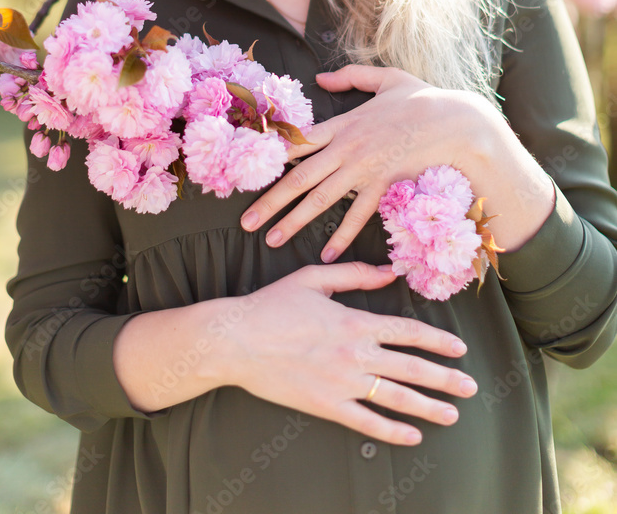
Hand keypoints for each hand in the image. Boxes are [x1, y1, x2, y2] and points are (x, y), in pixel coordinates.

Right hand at [226, 261, 477, 445]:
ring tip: (452, 414)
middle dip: (446, 378)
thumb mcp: (314, 278)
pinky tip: (411, 437)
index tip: (460, 348)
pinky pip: (366, 422)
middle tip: (471, 387)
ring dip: (429, 407)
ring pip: (397, 397)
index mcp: (355, 321)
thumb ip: (355, 274)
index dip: (438, 340)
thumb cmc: (272, 305)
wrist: (237, 339)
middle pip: (412, 367)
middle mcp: (356, 354)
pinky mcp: (326, 406)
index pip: (408, 331)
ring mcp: (343, 383)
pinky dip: (392, 431)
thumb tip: (389, 272)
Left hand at [241, 63, 479, 261]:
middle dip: (270, 200)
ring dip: (294, 221)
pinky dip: (342, 235)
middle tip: (246, 221)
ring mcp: (363, 168)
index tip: (247, 172)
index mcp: (343, 123)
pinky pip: (358, 214)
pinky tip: (326, 253)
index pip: (298, 141)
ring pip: (320, 198)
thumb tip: (320, 77)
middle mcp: (346, 147)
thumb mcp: (385, 77)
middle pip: (299, 176)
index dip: (271, 157)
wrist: (454, 121)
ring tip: (272, 239)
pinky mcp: (383, 185)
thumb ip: (351, 77)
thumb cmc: (422, 98)